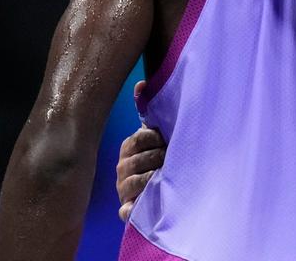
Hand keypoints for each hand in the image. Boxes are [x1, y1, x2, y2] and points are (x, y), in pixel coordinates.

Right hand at [116, 87, 166, 221]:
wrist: (160, 186)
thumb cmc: (158, 154)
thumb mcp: (154, 133)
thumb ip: (149, 112)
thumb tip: (141, 84)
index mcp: (129, 148)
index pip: (138, 139)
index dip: (155, 138)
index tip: (167, 139)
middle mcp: (122, 168)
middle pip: (137, 161)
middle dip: (157, 158)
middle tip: (172, 158)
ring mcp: (123, 189)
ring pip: (135, 183)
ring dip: (151, 179)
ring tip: (166, 176)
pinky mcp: (127, 210)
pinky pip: (126, 211)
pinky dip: (132, 209)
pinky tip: (140, 205)